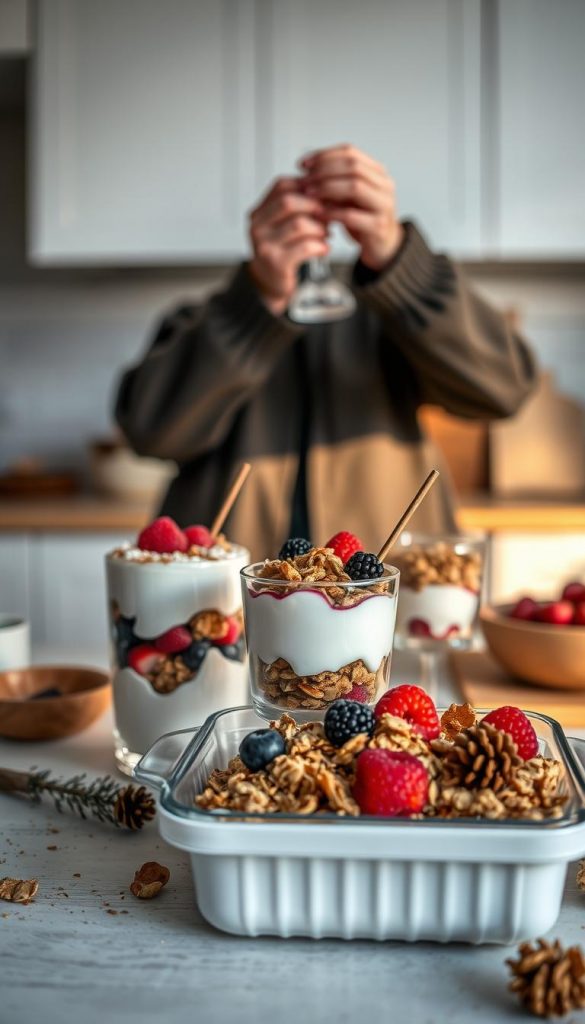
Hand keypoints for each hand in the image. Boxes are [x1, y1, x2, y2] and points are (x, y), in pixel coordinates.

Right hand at [248, 177, 328, 315]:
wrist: (271, 283)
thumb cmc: (283, 250)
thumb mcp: (284, 224)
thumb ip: (297, 206)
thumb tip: (325, 187)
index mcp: (259, 212)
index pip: (282, 185)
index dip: (306, 187)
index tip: (323, 195)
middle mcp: (257, 226)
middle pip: (289, 202)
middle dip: (314, 206)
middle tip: (330, 214)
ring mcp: (265, 245)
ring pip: (299, 224)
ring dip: (320, 227)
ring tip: (328, 233)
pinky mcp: (277, 263)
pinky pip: (305, 247)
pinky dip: (320, 245)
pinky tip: (325, 249)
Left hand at [299, 144, 403, 271]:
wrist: (381, 246)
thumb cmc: (363, 219)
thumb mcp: (348, 195)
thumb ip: (334, 181)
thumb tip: (306, 170)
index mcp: (377, 172)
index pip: (351, 152)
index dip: (325, 155)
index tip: (304, 164)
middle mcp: (384, 185)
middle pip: (353, 166)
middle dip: (324, 171)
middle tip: (304, 180)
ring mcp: (384, 205)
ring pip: (354, 187)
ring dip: (327, 188)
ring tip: (309, 195)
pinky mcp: (378, 226)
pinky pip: (352, 215)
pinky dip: (332, 213)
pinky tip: (319, 214)